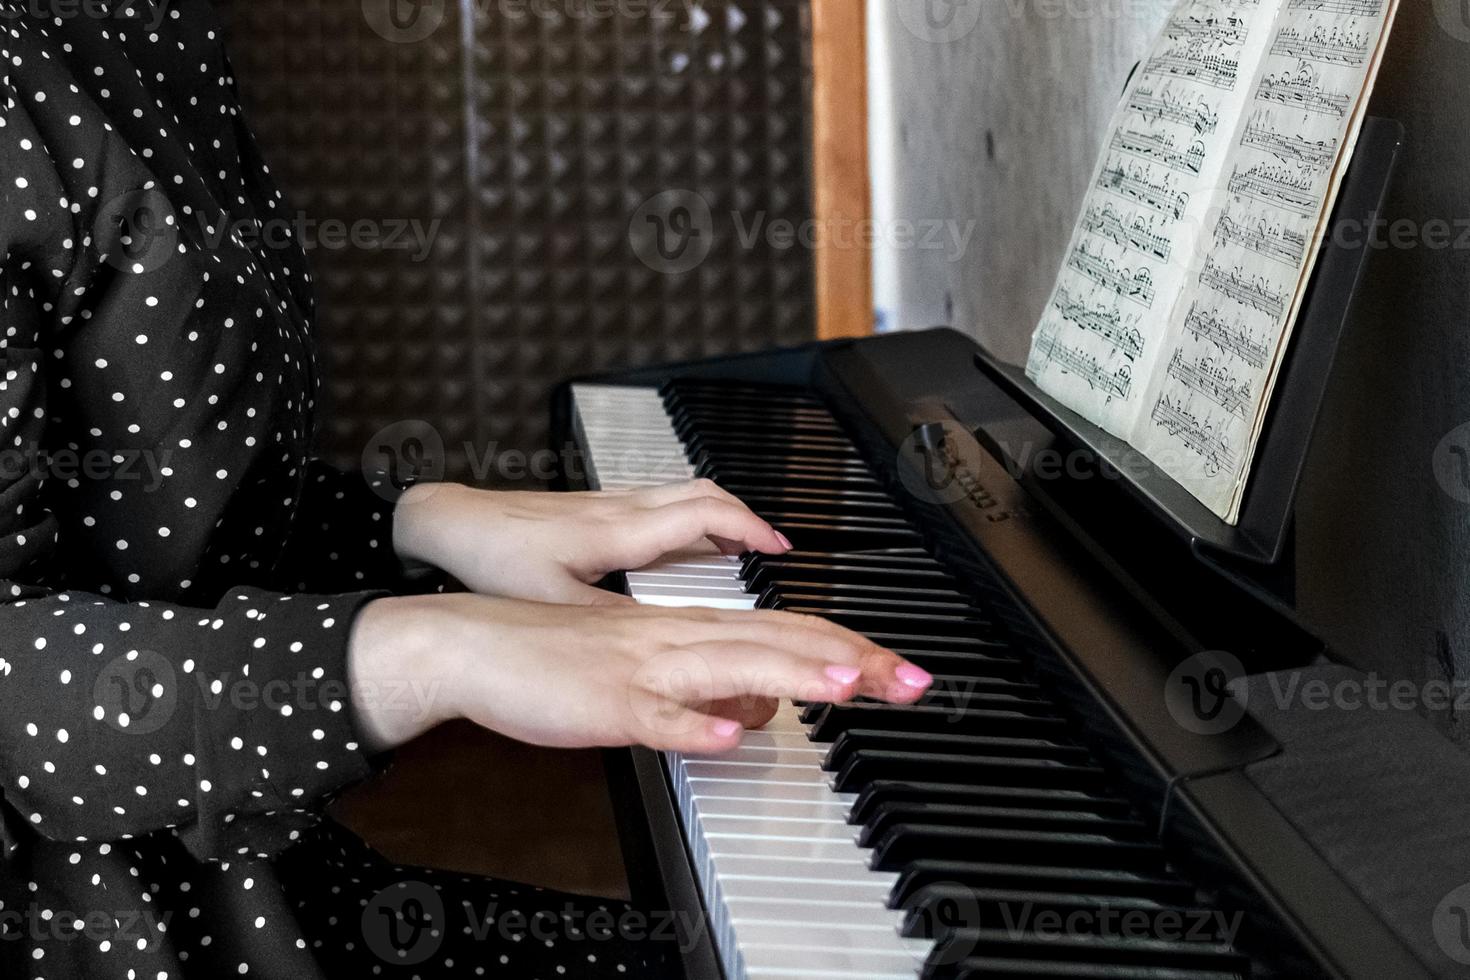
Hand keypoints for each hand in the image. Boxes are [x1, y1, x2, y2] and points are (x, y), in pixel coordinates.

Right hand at [348, 593, 933, 752]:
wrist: (476, 643)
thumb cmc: (557, 659)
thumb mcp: (647, 674)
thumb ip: (708, 688)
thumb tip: (758, 710)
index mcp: (690, 630)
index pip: (789, 631)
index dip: (851, 649)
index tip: (903, 671)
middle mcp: (677, 638)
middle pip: (781, 642)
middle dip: (853, 660)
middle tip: (914, 680)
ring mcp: (642, 668)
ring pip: (730, 665)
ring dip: (793, 674)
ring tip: (850, 685)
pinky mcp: (605, 702)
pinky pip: (653, 715)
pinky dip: (690, 725)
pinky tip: (724, 737)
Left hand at [392, 480, 792, 604]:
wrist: (447, 525)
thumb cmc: (493, 560)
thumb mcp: (555, 605)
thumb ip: (612, 624)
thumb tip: (661, 644)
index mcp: (619, 531)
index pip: (703, 515)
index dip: (747, 530)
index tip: (777, 549)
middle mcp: (619, 508)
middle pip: (703, 494)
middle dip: (745, 518)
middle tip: (773, 548)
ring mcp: (605, 504)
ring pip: (680, 495)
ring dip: (719, 517)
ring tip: (742, 548)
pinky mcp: (590, 510)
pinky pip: (658, 504)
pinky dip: (688, 520)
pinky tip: (683, 547)